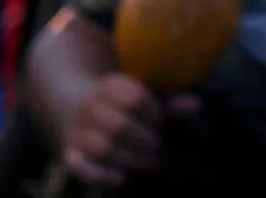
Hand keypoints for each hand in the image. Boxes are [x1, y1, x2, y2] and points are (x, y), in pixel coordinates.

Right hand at [61, 73, 197, 186]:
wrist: (74, 105)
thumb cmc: (123, 101)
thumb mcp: (145, 94)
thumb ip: (170, 101)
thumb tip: (195, 106)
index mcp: (109, 86)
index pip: (134, 99)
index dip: (154, 113)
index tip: (161, 120)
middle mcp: (90, 108)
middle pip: (119, 127)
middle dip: (145, 140)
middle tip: (158, 144)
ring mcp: (77, 132)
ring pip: (102, 149)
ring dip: (131, 159)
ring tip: (150, 160)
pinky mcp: (70, 153)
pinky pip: (78, 167)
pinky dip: (99, 175)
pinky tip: (121, 178)